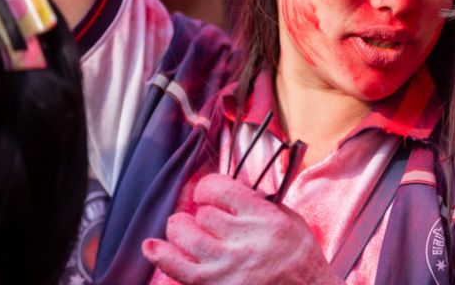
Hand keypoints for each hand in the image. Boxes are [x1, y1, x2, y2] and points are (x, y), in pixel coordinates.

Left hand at [143, 173, 342, 284]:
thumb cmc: (302, 264)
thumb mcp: (293, 223)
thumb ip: (263, 205)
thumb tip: (233, 194)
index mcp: (264, 219)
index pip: (220, 189)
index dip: (207, 187)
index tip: (208, 192)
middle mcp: (243, 240)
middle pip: (202, 214)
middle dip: (199, 213)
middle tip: (202, 218)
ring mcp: (226, 267)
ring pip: (185, 235)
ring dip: (179, 229)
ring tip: (181, 228)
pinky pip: (178, 268)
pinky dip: (161, 255)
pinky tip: (152, 246)